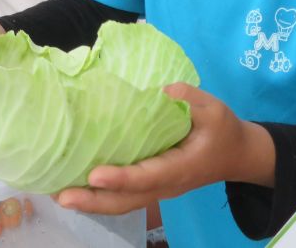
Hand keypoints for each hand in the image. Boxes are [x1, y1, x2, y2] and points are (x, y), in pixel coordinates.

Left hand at [54, 83, 274, 214]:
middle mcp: (165, 185)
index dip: (121, 178)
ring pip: (122, 203)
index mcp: (180, 168)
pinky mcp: (150, 186)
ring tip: (58, 195)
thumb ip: (190, 99)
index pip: (146, 177)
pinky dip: (99, 197)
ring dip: (91, 203)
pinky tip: (75, 188)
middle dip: (93, 201)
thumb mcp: (215, 110)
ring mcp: (157, 190)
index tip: (94, 175)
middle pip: (126, 201)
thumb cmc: (224, 131)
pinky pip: (123, 196)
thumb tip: (163, 91)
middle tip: (61, 197)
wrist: (237, 155)